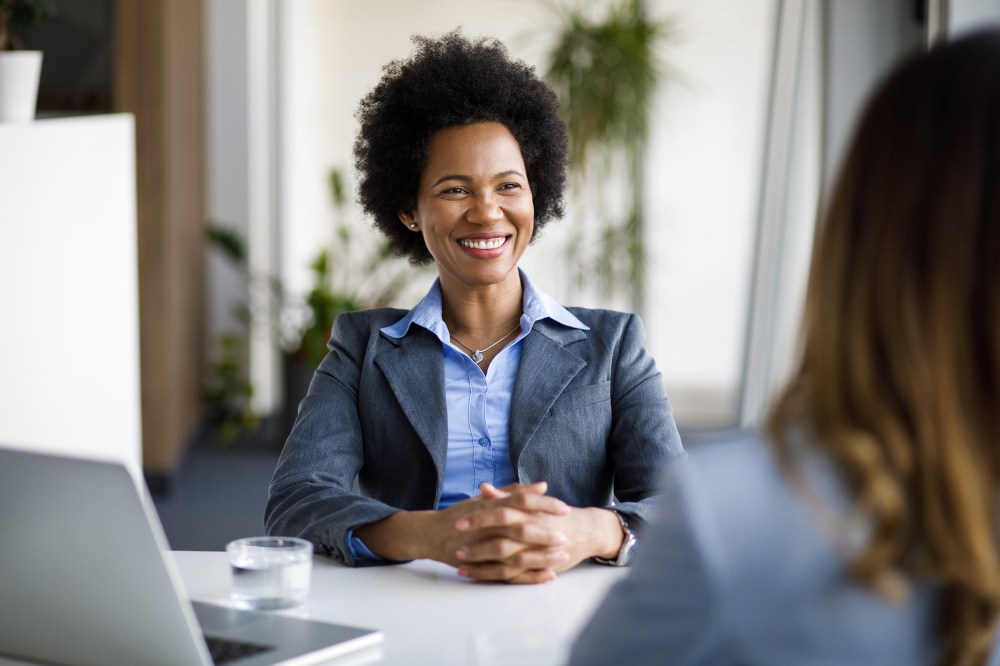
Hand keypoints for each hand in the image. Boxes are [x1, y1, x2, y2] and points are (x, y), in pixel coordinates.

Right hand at [353, 482, 571, 582]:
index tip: (564, 508)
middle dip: (545, 533)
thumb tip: (542, 485)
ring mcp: (482, 548)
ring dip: (540, 557)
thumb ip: (513, 492)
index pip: (520, 502)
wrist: (431, 535)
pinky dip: (528, 576)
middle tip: (566, 535)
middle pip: (519, 529)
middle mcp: (485, 527)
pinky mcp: (481, 566)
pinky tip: (547, 575)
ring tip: (562, 557)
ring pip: (515, 554)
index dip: (543, 505)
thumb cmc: (461, 514)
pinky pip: (507, 574)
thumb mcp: (484, 498)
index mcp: (489, 507)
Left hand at [456, 483, 624, 581]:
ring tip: (459, 560)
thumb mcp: (533, 503)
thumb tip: (484, 488)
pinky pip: (510, 575)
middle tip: (456, 541)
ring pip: (504, 560)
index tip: (460, 518)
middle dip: (477, 541)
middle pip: (501, 538)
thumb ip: (508, 496)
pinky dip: (491, 575)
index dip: (480, 517)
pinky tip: (471, 574)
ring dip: (480, 561)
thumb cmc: (556, 516)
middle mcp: (532, 533)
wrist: (587, 532)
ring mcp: (534, 553)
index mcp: (530, 514)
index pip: (502, 513)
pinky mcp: (536, 568)